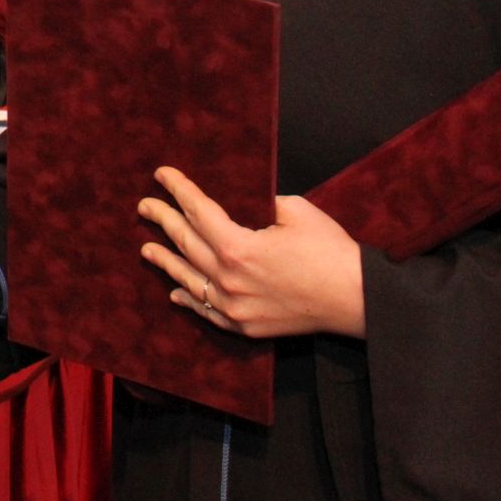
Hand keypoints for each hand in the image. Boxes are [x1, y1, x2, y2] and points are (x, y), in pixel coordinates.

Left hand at [136, 166, 364, 339]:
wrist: (356, 299)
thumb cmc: (329, 250)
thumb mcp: (295, 210)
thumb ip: (261, 203)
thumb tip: (244, 200)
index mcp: (238, 246)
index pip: (198, 211)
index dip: (178, 189)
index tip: (162, 175)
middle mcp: (228, 279)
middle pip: (186, 243)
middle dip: (162, 220)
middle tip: (144, 206)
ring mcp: (234, 307)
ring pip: (189, 280)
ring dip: (166, 261)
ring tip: (146, 248)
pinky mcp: (245, 326)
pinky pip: (208, 312)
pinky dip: (189, 300)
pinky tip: (175, 293)